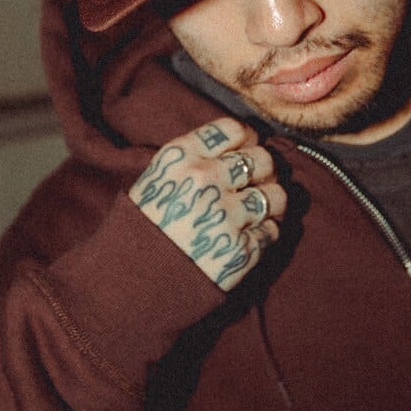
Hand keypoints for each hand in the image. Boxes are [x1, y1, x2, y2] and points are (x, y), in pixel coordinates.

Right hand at [128, 117, 286, 290]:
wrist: (133, 280)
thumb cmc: (144, 226)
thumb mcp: (158, 176)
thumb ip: (196, 157)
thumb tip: (242, 147)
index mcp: (182, 156)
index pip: (234, 129)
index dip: (246, 140)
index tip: (245, 152)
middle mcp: (206, 178)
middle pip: (262, 159)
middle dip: (263, 172)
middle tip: (253, 185)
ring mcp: (226, 214)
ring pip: (276, 195)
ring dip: (271, 203)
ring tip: (257, 212)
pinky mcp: (241, 249)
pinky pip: (272, 231)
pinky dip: (264, 235)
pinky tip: (247, 238)